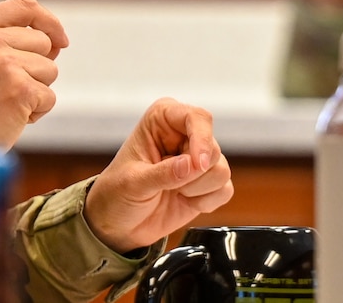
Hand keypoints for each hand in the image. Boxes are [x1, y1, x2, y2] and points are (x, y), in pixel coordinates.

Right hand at [0, 0, 69, 149]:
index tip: (60, 39)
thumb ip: (8, 39)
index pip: (24, 6)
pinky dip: (35, 111)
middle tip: (5, 87)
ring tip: (4, 102)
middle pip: (43, 42)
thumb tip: (58, 42)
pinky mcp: (18, 89)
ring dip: (34, 90)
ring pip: (49, 70)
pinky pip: (48, 97)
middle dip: (34, 67)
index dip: (48, 21)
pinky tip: (10, 117)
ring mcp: (2, 63)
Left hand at [85, 98, 233, 254]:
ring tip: (171, 192)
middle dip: (192, 175)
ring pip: (222, 171)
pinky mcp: (208, 182)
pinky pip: (225, 190)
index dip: (202, 140)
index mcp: (164, 119)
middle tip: (166, 184)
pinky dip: (206, 202)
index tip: (198, 164)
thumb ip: (163, 173)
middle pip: (213, 149)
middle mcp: (185, 133)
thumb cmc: (117, 194)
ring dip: (196, 190)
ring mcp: (198, 158)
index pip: (197, 118)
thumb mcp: (133, 183)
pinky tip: (184, 201)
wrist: (119, 225)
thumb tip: (192, 165)